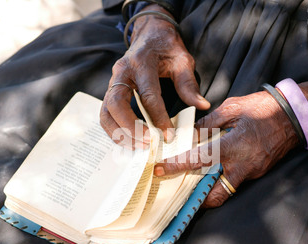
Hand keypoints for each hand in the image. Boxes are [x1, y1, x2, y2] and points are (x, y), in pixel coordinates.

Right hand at [100, 4, 209, 146]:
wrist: (149, 33)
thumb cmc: (167, 47)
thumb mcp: (182, 59)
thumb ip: (189, 83)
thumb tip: (202, 105)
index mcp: (141, 63)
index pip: (148, 95)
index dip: (158, 118)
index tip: (168, 135)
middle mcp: (122, 72)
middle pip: (117, 104)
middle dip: (130, 127)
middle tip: (147, 143)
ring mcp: (113, 81)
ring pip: (106, 111)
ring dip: (118, 132)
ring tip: (136, 147)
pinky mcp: (110, 91)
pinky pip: (106, 114)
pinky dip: (114, 130)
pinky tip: (128, 140)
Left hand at [153, 69, 307, 207]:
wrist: (296, 115)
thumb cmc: (263, 107)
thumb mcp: (233, 108)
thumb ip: (209, 123)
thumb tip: (189, 133)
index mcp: (233, 146)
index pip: (199, 160)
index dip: (177, 166)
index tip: (160, 170)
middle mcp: (243, 166)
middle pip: (215, 195)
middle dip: (195, 198)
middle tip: (177, 192)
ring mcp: (252, 172)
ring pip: (225, 193)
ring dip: (207, 194)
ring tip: (191, 186)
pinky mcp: (257, 173)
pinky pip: (234, 183)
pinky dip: (220, 183)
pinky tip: (209, 174)